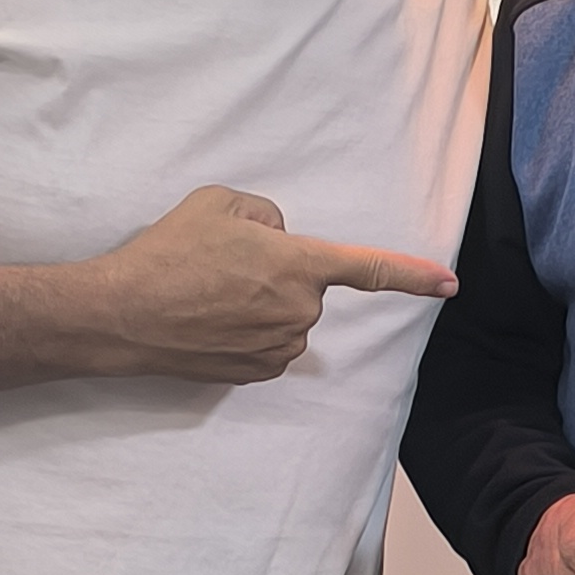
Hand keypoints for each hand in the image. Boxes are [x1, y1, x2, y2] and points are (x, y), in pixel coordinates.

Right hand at [86, 187, 454, 380]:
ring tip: (207, 293)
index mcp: (300, 266)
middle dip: (275, 272)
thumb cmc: (169, 252)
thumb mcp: (219, 203)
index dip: (412, 275)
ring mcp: (279, 347)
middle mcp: (299, 312)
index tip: (449, 284)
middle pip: (306, 286)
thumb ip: (266, 213)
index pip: (368, 269)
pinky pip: (267, 342)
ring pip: (285, 316)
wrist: (125, 314)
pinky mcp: (257, 372)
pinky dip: (245, 331)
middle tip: (223, 265)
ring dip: (258, 303)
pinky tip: (208, 321)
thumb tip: (278, 237)